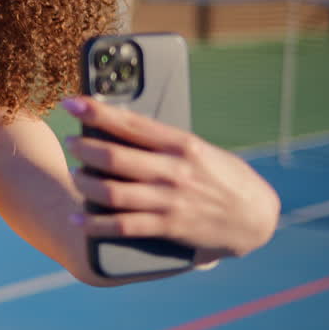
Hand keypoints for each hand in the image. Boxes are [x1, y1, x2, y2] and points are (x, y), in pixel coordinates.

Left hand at [62, 96, 280, 262]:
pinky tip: (77, 219)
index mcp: (181, 144)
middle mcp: (174, 171)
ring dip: (84, 183)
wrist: (257, 217)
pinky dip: (94, 223)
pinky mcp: (169, 227)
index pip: (131, 123)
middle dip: (83, 148)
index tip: (71, 102)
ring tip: (74, 176)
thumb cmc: (222, 177)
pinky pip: (123, 226)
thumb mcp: (199, 150)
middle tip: (70, 141)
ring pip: (112, 191)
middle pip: (114, 157)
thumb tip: (121, 126)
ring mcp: (170, 200)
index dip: (96, 112)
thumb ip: (163, 143)